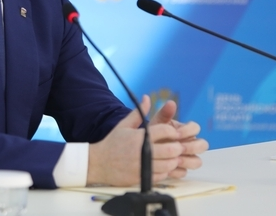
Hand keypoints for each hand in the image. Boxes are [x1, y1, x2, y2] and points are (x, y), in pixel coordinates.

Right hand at [86, 96, 207, 185]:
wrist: (97, 163)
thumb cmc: (111, 143)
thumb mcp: (124, 125)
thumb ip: (138, 112)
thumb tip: (147, 97)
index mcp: (139, 136)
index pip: (166, 131)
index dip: (173, 132)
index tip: (173, 134)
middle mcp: (142, 151)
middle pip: (172, 149)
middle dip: (177, 147)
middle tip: (176, 146)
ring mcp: (142, 166)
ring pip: (169, 164)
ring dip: (173, 160)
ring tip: (170, 157)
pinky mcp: (142, 178)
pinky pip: (162, 176)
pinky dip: (165, 171)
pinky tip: (161, 166)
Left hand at [144, 96, 208, 179]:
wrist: (141, 148)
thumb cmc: (152, 134)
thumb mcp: (156, 124)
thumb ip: (164, 114)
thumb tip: (171, 102)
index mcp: (185, 130)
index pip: (195, 128)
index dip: (188, 131)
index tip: (177, 133)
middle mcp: (189, 143)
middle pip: (202, 145)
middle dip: (192, 147)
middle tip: (179, 148)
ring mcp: (186, 157)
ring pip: (197, 161)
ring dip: (188, 160)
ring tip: (175, 159)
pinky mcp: (179, 169)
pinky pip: (185, 172)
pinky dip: (178, 170)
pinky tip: (168, 169)